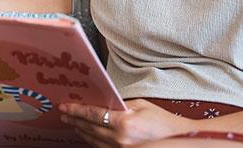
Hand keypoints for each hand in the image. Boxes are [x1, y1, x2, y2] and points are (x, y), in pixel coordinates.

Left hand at [59, 98, 187, 146]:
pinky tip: (86, 135)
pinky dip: (92, 141)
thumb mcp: (141, 105)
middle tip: (63, 114)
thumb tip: (103, 102)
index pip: (93, 114)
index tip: (65, 106)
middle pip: (89, 128)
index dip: (76, 110)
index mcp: (124, 123)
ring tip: (71, 123)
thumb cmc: (163, 122)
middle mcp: (120, 140)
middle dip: (74, 120)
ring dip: (81, 131)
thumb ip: (120, 104)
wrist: (179, 141)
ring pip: (93, 141)